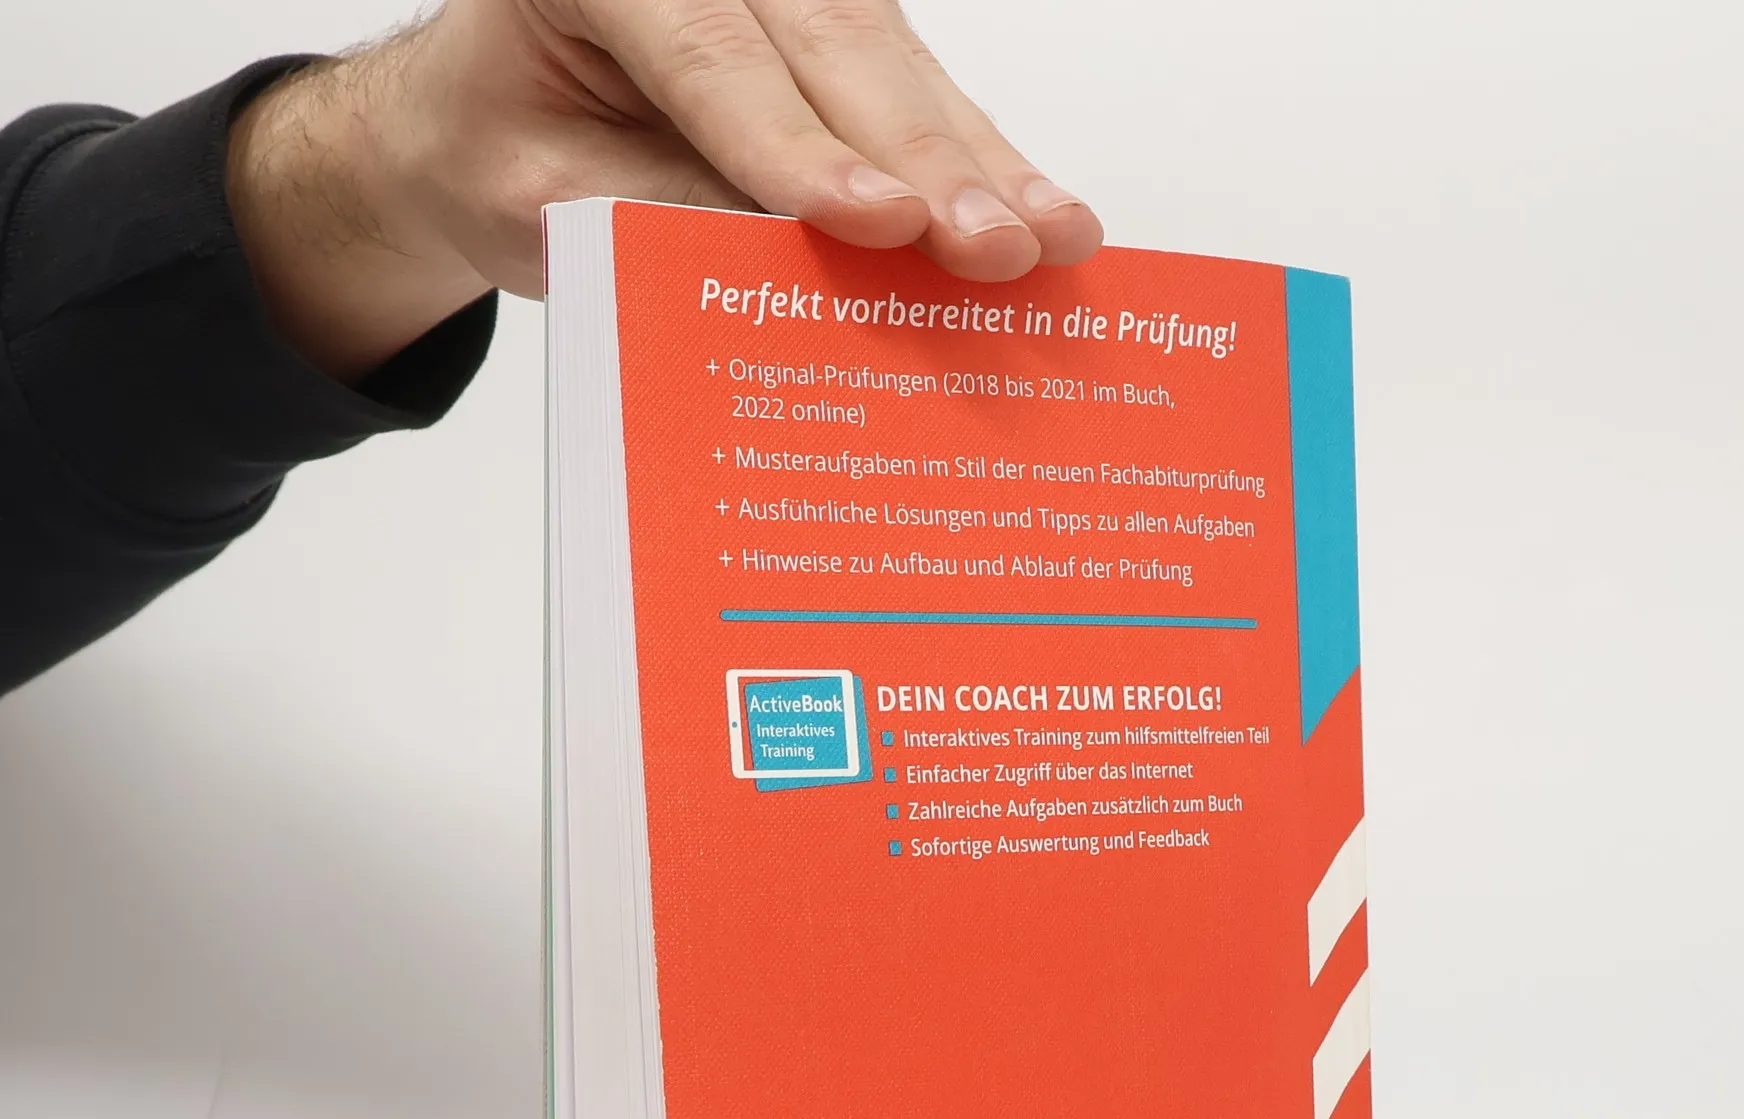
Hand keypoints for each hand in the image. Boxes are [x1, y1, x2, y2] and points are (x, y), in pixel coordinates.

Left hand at [229, 0, 1101, 382]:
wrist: (490, 123)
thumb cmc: (508, 154)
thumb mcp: (547, 201)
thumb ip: (657, 211)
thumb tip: (793, 256)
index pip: (712, 59)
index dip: (799, 148)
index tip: (877, 222)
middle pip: (834, 51)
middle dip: (924, 161)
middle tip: (995, 247)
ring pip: (893, 65)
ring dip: (978, 164)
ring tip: (1049, 238)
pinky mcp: (834, 34)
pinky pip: (915, 91)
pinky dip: (977, 160)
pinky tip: (1042, 210)